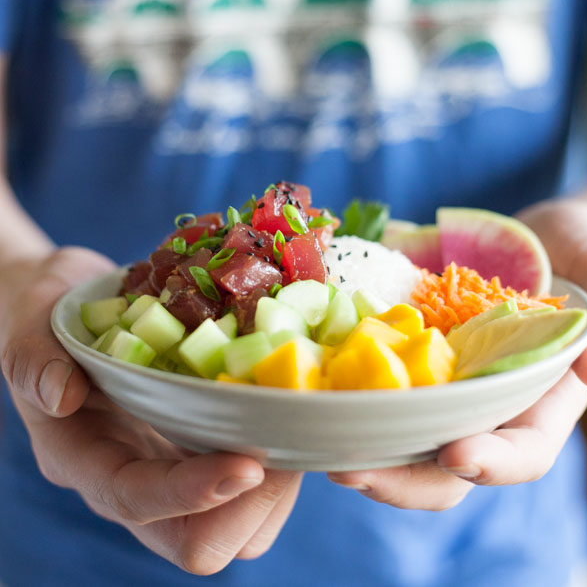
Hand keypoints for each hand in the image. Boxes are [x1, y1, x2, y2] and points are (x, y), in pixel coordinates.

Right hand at [0, 248, 300, 573]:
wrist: (67, 304)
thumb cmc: (44, 314)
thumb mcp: (26, 326)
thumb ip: (32, 360)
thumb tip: (61, 394)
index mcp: (84, 459)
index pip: (136, 502)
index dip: (192, 494)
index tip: (247, 466)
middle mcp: (133, 477)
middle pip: (197, 542)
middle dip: (251, 508)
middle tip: (289, 448)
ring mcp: (172, 464)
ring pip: (237, 525)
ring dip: (278, 489)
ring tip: (298, 427)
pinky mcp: (202, 443)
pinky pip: (252, 480)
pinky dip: (282, 456)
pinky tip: (292, 408)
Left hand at [329, 197, 586, 506]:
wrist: (534, 234)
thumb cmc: (580, 251)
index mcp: (540, 405)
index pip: (522, 453)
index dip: (493, 462)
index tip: (456, 454)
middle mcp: (486, 408)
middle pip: (448, 467)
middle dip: (402, 477)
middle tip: (353, 470)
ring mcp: (442, 388)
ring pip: (402, 440)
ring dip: (363, 451)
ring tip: (321, 449)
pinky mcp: (406, 362)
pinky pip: (376, 389)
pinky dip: (346, 399)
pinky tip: (310, 397)